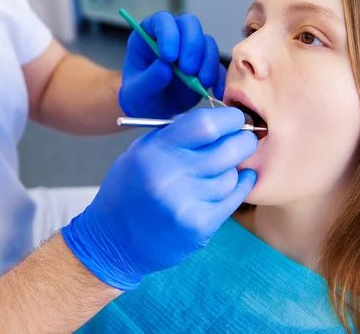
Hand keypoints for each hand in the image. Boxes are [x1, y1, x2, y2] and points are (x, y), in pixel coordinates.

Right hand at [61, 107, 256, 290]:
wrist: (114, 242)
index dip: (228, 118)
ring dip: (232, 169)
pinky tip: (239, 180)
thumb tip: (218, 120)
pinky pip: (233, 199)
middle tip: (245, 139)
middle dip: (243, 140)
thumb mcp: (140, 153)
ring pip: (231, 175)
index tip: (235, 118)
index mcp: (153, 152)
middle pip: (228, 149)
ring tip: (218, 170)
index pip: (205, 124)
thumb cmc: (129, 191)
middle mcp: (169, 177)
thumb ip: (176, 136)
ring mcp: (186, 205)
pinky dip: (239, 187)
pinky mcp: (199, 227)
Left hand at [119, 12, 226, 118]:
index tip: (169, 57)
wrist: (152, 111)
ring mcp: (191, 50)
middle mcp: (173, 37)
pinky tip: (214, 91)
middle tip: (188, 70)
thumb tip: (165, 67)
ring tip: (200, 82)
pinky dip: (218, 77)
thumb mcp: (138, 92)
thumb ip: (149, 79)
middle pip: (190, 24)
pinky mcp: (204, 66)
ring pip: (207, 42)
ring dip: (207, 61)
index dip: (168, 34)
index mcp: (150, 35)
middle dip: (192, 45)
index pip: (162, 20)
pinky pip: (217, 65)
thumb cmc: (139, 96)